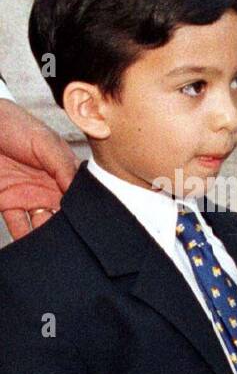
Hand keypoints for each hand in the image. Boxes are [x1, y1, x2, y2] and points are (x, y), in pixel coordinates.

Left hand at [0, 99, 76, 239]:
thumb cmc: (14, 125)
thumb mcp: (45, 142)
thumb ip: (63, 166)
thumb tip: (81, 193)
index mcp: (65, 172)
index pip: (82, 196)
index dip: (87, 210)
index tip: (91, 223)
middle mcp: (51, 188)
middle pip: (66, 215)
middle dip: (71, 229)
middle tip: (76, 242)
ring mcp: (30, 197)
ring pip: (44, 224)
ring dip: (49, 237)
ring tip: (55, 248)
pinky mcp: (8, 203)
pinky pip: (19, 225)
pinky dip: (23, 238)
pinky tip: (31, 247)